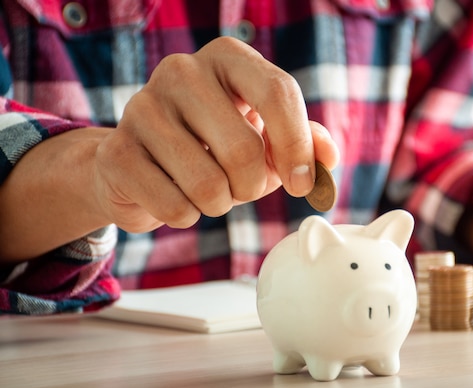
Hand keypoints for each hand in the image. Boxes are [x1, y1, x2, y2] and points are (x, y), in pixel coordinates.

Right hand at [94, 36, 338, 232]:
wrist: (142, 164)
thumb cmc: (212, 148)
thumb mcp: (264, 137)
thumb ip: (302, 141)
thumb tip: (328, 157)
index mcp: (227, 59)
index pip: (278, 94)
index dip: (297, 148)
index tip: (301, 184)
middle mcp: (181, 72)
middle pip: (244, 149)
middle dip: (252, 187)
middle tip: (242, 188)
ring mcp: (141, 108)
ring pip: (208, 185)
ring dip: (219, 204)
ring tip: (207, 191)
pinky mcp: (116, 152)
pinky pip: (175, 206)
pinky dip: (185, 216)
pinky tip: (175, 196)